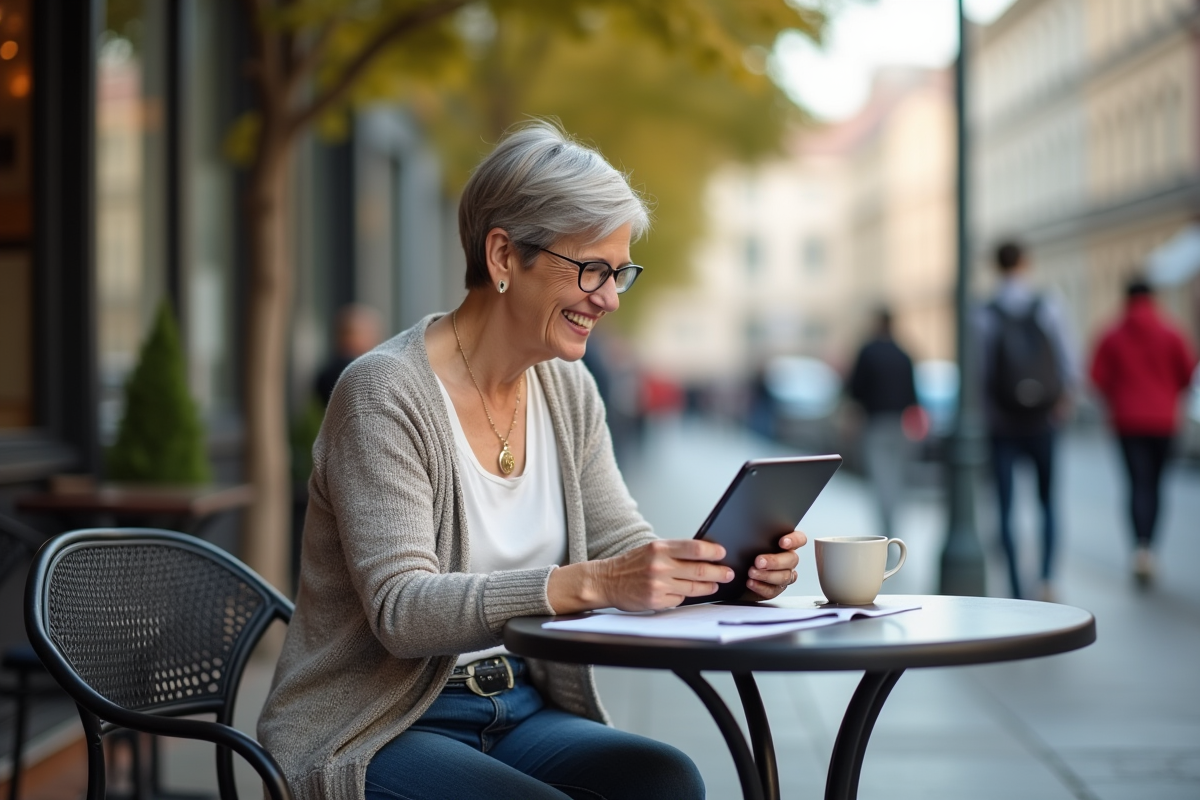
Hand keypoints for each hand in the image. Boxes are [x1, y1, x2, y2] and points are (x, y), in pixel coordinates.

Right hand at [595, 539, 733, 611]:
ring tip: (715, 584)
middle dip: (718, 572)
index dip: (712, 552)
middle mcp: (660, 565)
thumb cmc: (631, 564)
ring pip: (693, 588)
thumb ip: (674, 551)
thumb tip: (702, 556)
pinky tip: (686, 593)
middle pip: (699, 570)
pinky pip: (679, 600)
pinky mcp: (656, 601)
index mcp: (659, 548)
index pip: (694, 548)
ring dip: (708, 587)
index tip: (722, 554)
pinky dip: (685, 597)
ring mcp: (658, 585)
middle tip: (728, 573)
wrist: (607, 580)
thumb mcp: (651, 549)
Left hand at [745, 531, 805, 599]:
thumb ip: (755, 537)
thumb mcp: (750, 542)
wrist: (737, 574)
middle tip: (759, 561)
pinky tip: (751, 583)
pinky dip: (761, 587)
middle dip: (775, 561)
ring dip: (767, 575)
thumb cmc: (746, 554)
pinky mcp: (775, 589)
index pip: (799, 539)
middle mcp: (788, 560)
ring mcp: (784, 575)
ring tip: (752, 573)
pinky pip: (773, 590)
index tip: (782, 542)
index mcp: (786, 544)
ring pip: (784, 576)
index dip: (794, 540)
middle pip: (791, 560)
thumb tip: (747, 534)